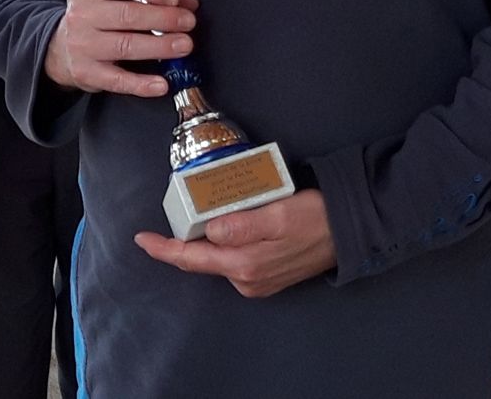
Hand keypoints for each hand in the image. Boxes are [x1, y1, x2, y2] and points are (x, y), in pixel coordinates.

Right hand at [44, 0, 197, 95]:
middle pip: (128, 14)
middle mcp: (81, 13)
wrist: (61, 47)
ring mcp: (82, 44)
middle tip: (188, 22)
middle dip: (164, 18)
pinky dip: (142, 84)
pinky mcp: (86, 72)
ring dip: (160, 46)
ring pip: (126, 45)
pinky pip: (117, 80)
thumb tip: (187, 2)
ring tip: (184, 45)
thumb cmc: (96, 15)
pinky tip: (162, 83)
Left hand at [134, 190, 335, 296]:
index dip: (163, 249)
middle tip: (171, 213)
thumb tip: (210, 230)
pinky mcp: (264, 274)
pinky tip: (223, 223)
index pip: (191, 258)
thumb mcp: (278, 215)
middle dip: (181, 240)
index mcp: (244, 265)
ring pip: (216, 257)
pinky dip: (222, 242)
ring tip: (201, 210)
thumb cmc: (314, 218)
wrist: (349, 232)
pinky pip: (232, 257)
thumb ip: (242, 225)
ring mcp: (255, 280)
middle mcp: (245, 278)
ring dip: (204, 238)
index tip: (141, 239)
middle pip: (200, 259)